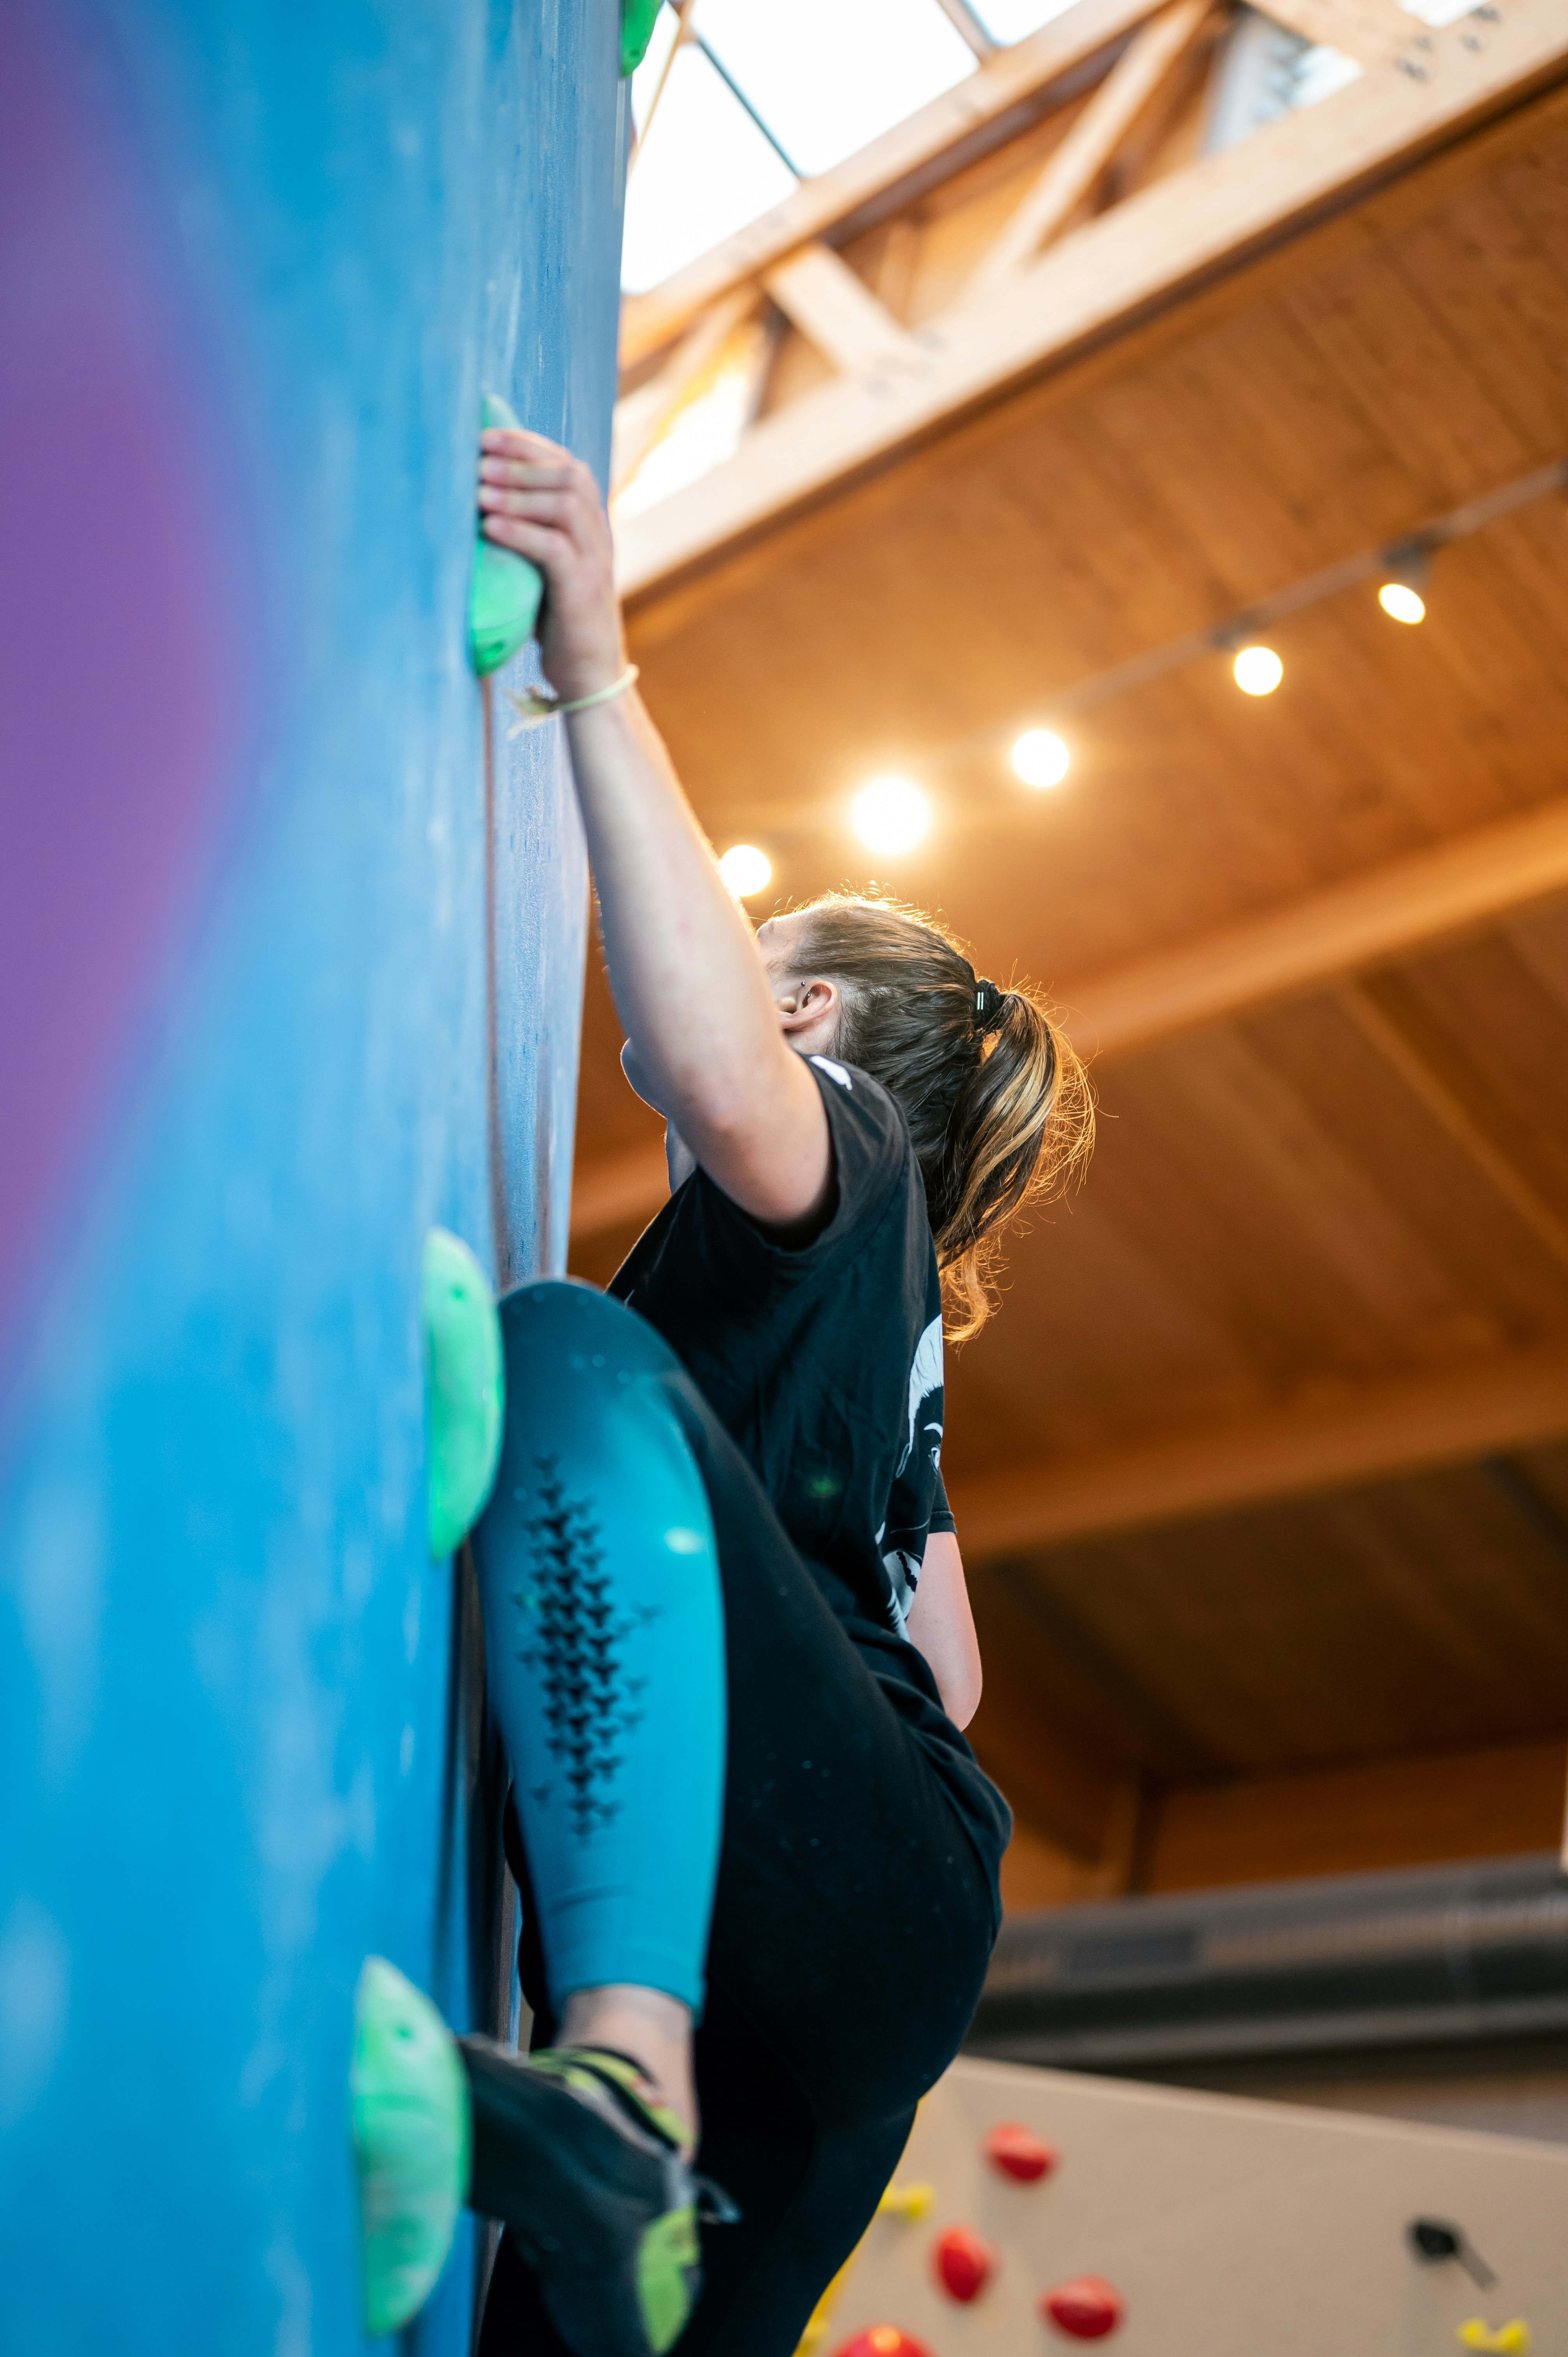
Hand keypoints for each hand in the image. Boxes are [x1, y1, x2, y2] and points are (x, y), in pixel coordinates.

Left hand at [478, 427, 625, 699]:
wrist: (588, 674)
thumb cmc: (555, 619)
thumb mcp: (541, 565)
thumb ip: (527, 530)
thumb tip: (476, 495)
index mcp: (591, 523)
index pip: (567, 464)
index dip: (528, 445)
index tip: (486, 436)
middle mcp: (599, 536)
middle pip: (569, 475)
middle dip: (521, 462)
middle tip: (478, 461)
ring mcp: (595, 563)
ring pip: (565, 506)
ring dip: (518, 493)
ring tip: (478, 492)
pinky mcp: (583, 591)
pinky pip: (555, 549)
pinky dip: (520, 532)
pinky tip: (490, 526)